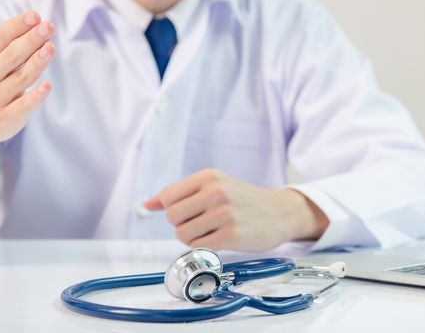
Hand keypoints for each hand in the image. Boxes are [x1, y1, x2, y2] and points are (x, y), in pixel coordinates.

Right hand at [0, 0, 55, 175]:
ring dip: (37, 62)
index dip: (18, 26)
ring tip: (51, 47)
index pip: (0, 38)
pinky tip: (47, 85)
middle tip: (48, 27)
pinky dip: (36, 96)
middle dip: (30, 40)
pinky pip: (24, 106)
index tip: (35, 16)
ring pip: (21, 78)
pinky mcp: (9, 116)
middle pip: (12, 55)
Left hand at [144, 169, 328, 251]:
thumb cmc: (242, 200)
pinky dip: (204, 246)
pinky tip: (219, 239)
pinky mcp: (231, 234)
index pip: (168, 197)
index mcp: (209, 177)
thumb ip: (179, 194)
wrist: (278, 212)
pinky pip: (198, 246)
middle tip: (202, 222)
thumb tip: (146, 204)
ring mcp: (224, 213)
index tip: (189, 211)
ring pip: (182, 234)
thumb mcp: (214, 186)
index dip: (174, 209)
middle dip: (182, 224)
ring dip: (192, 237)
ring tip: (211, 231)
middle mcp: (216, 192)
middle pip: (172, 217)